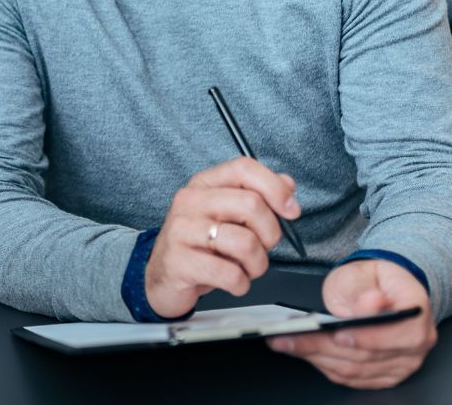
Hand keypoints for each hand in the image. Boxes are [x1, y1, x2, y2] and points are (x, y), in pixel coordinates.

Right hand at [144, 157, 299, 317]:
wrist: (160, 277)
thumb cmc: (199, 245)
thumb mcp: (226, 216)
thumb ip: (257, 196)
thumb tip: (287, 184)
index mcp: (204, 184)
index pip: (243, 168)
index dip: (275, 187)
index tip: (291, 211)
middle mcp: (190, 201)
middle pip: (251, 205)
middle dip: (270, 234)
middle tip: (262, 248)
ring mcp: (181, 230)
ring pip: (245, 243)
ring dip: (257, 264)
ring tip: (246, 268)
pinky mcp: (179, 262)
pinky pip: (229, 274)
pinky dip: (241, 284)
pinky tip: (233, 282)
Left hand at [267, 258, 435, 389]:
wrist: (377, 291)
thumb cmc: (371, 281)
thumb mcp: (362, 272)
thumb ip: (362, 289)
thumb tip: (371, 303)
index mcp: (416, 310)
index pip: (401, 333)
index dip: (368, 338)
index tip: (337, 334)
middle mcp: (416, 341)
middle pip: (369, 355)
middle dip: (325, 346)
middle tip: (290, 336)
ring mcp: (402, 362)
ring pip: (357, 369)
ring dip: (318, 357)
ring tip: (286, 342)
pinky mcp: (385, 375)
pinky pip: (353, 378)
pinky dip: (325, 366)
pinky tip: (303, 351)